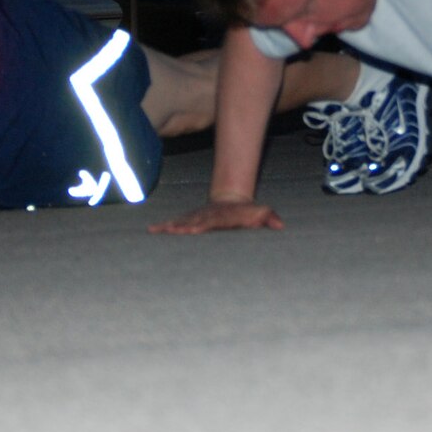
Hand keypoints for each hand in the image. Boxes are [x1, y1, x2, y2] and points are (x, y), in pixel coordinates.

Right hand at [149, 199, 283, 233]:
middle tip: (170, 231)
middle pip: (193, 221)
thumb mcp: (262, 213)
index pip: (211, 222)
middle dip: (182, 226)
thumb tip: (281, 225)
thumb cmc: (248, 213)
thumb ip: (269, 218)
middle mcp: (206, 216)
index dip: (202, 225)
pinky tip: (151, 230)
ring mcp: (197, 216)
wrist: (233, 199)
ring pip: (181, 220)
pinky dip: (164, 226)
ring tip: (155, 230)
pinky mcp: (190, 219)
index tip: (193, 230)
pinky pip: (175, 222)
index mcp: (222, 217)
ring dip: (169, 226)